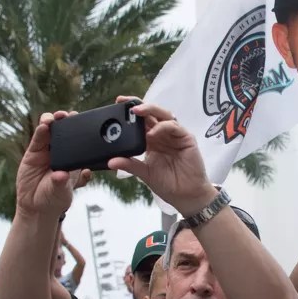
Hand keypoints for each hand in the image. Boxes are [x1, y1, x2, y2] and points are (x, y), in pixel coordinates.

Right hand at [15, 112, 84, 219]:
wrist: (36, 206)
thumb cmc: (54, 199)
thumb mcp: (61, 193)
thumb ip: (60, 183)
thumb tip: (61, 175)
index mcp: (75, 160)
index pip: (80, 142)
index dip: (83, 130)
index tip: (86, 122)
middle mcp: (62, 152)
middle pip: (66, 131)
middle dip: (68, 121)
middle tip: (70, 115)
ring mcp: (47, 151)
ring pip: (50, 131)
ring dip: (53, 122)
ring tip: (55, 118)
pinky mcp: (34, 152)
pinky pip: (38, 139)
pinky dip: (40, 131)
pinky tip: (43, 126)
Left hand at [107, 98, 212, 214]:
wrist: (185, 195)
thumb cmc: (168, 184)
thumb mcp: (144, 173)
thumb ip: (129, 165)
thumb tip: (111, 162)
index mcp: (152, 140)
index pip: (141, 121)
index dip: (130, 112)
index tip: (117, 104)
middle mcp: (163, 134)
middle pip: (151, 113)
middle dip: (138, 105)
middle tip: (124, 102)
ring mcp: (175, 135)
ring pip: (163, 115)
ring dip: (150, 110)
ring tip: (137, 111)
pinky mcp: (186, 138)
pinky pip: (174, 127)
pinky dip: (163, 127)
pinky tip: (153, 133)